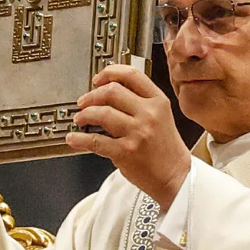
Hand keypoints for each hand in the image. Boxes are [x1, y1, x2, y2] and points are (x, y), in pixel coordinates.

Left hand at [66, 65, 189, 211]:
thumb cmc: (166, 149)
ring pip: (101, 113)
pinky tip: (74, 138)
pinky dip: (79, 139)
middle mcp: (148, 114)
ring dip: (84, 115)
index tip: (98, 78)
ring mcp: (137, 132)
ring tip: (80, 119)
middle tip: (84, 102)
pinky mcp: (125, 152)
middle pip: (112, 91)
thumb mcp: (162, 117)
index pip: (132, 75)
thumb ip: (141, 102)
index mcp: (158, 102)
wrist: (175, 177)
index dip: (110, 72)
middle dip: (91, 95)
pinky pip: (94, 141)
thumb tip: (109, 92)